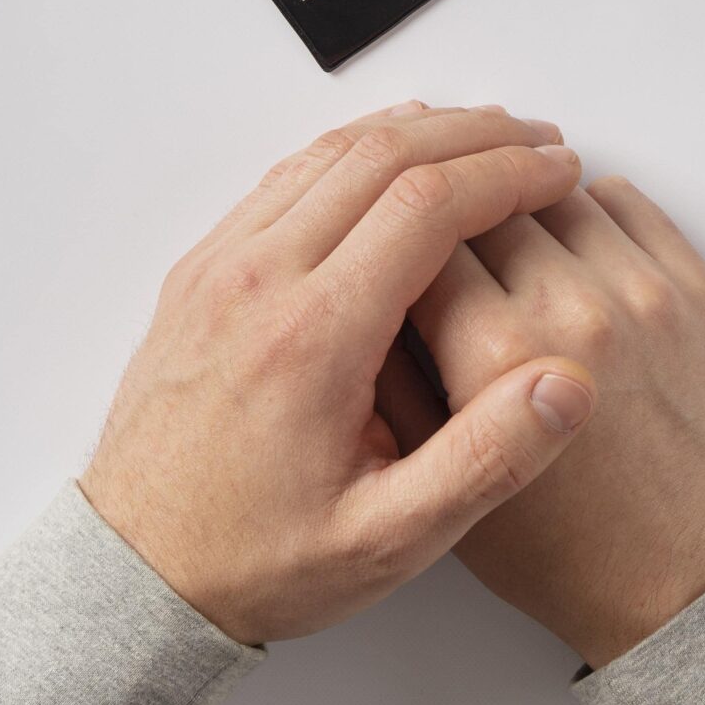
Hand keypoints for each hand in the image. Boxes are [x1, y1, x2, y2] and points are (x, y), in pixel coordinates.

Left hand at [79, 104, 598, 644]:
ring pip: (326, 154)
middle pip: (380, 158)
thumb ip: (486, 461)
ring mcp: (219, 268)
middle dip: (473, 136)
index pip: (426, 205)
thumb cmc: (258, 560)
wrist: (137, 572)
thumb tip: (567, 383)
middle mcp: (258, 281)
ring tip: (481, 134)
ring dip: (412, 132)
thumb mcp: (388, 540)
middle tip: (538, 139)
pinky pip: (281, 179)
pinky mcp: (199, 273)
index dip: (507, 174)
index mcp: (313, 337)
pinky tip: (387, 158)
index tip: (560, 171)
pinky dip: (349, 150)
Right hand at [385, 174, 704, 667]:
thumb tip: (358, 306)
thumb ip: (388, 385)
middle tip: (430, 235)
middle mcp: (573, 308)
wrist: (684, 587)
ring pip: (552, 191)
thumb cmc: (566, 553)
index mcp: (499, 353)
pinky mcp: (695, 291)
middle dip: (449, 217)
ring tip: (495, 237)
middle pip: (484, 204)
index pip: (419, 240)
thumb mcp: (441, 483)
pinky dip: (585, 207)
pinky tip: (560, 239)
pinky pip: (625, 202)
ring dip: (517, 205)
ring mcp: (644, 292)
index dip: (391, 241)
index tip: (381, 248)